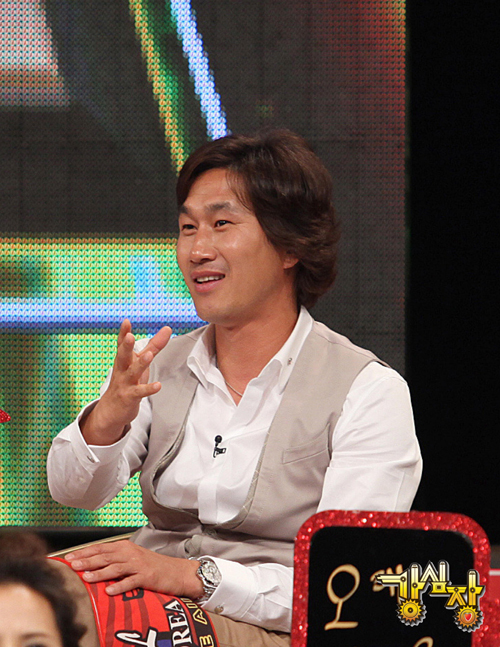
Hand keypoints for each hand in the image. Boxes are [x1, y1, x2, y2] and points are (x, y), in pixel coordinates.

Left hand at [65, 540, 202, 598]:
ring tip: (86, 577)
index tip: (68, 558)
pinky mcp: (146, 577)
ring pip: (115, 568)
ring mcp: (138, 565)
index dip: (84, 552)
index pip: (100, 548)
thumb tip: (91, 565)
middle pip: (105, 556)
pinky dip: (119, 586)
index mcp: (125, 547)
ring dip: (100, 573)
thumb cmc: (152, 566)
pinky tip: (109, 591)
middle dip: (87, 561)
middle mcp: (130, 554)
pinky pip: (131, 582)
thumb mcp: (132, 558)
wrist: (176, 571)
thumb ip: (114, 560)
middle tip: (72, 565)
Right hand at [81, 320, 171, 444]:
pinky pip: (139, 392)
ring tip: (149, 355)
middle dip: (125, 346)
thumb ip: (154, 345)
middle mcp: (122, 370)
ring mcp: (125, 383)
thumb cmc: (128, 381)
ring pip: (132, 373)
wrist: (111, 410)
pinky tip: (158, 386)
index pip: (121, 344)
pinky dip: (148, 389)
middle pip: (122, 356)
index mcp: (123, 359)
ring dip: (140, 364)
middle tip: (129, 336)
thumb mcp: (140, 361)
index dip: (123, 333)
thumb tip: (167, 329)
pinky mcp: (130, 397)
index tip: (126, 321)